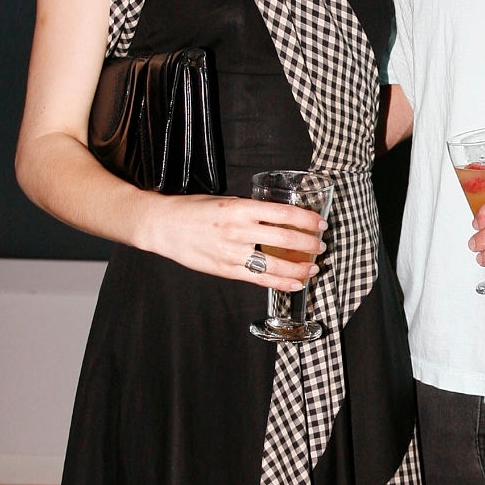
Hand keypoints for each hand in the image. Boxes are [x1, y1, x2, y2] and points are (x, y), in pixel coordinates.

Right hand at [137, 193, 326, 289]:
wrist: (163, 226)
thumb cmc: (193, 211)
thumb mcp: (225, 201)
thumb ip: (251, 211)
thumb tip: (280, 219)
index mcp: (239, 207)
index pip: (283, 213)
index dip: (306, 220)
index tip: (320, 223)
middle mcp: (238, 230)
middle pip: (284, 239)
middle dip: (308, 244)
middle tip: (321, 245)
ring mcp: (232, 252)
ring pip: (275, 264)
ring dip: (299, 266)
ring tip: (313, 267)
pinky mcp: (226, 270)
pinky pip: (259, 279)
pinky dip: (281, 282)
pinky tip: (296, 283)